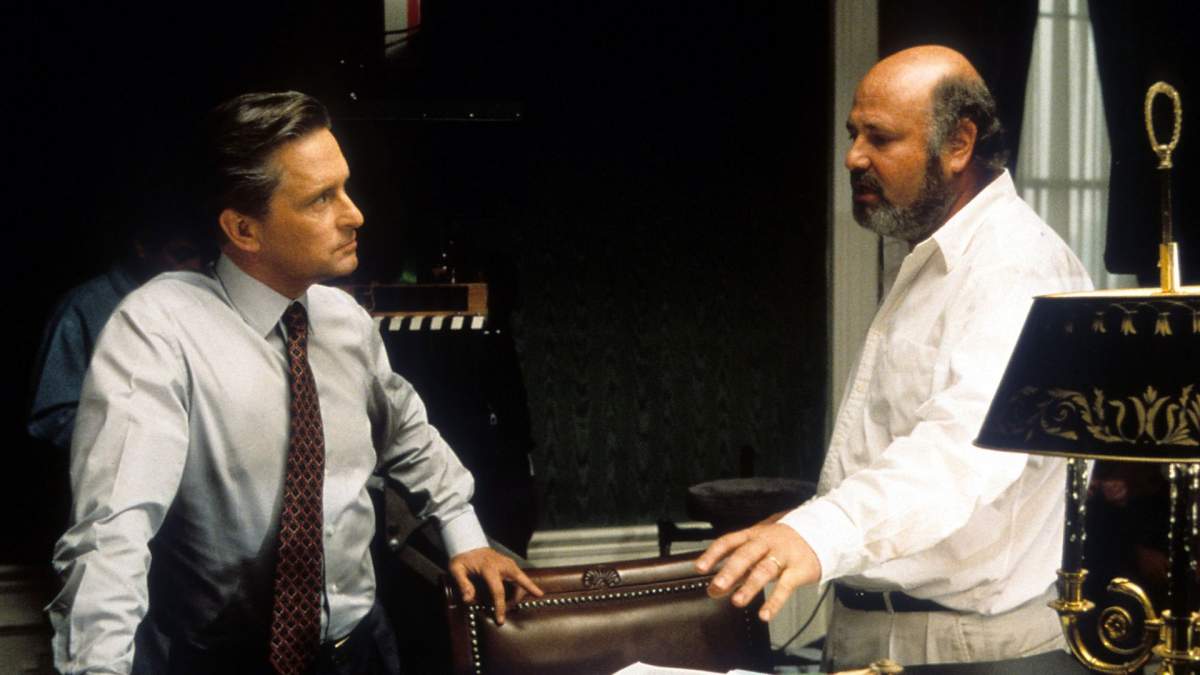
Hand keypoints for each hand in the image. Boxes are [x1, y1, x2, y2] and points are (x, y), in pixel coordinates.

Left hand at [449, 547, 543, 624]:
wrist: (470, 543)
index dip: (500, 607)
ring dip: (518, 595)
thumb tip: (468, 600)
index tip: (500, 620)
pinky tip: (510, 596)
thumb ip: (462, 584)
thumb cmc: (463, 558)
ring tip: (506, 604)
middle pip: (520, 582)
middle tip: (511, 610)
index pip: (498, 591)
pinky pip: (520, 578)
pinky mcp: (511, 564)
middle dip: (522, 597)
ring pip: (522, 580)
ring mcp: (509, 563)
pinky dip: (519, 588)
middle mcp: (503, 565)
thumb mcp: (456, 569)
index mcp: (489, 568)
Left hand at [695, 522, 820, 621]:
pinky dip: (775, 602)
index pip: (729, 541)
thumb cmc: (782, 543)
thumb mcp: (760, 547)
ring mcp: (783, 555)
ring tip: (737, 601)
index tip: (699, 568)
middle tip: (716, 587)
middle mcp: (767, 542)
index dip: (713, 554)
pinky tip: (764, 614)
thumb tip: (715, 588)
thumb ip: (739, 566)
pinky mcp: (799, 569)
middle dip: (730, 571)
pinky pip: (786, 586)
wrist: (821, 532)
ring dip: (750, 586)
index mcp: (753, 534)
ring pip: (764, 570)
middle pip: (746, 555)